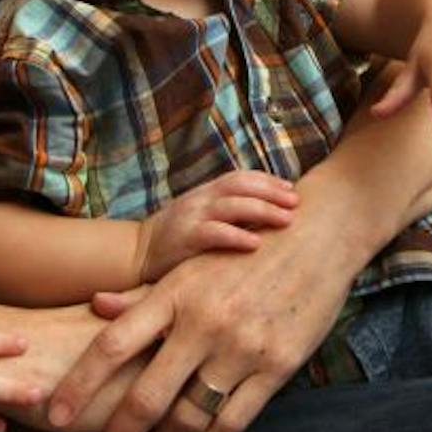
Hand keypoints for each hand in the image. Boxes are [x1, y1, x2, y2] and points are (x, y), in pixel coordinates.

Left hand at [45, 89, 431, 431]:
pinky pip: (231, 423)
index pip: (111, 346)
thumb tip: (96, 306)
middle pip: (144, 396)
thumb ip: (146, 292)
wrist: (320, 233)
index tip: (52, 415)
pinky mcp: (276, 367)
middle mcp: (203, 322)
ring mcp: (241, 348)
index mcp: (175, 292)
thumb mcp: (193, 262)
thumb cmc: (249, 245)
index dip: (77, 385)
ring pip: (187, 416)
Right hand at [136, 170, 297, 280]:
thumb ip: (227, 212)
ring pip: (232, 206)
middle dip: (272, 193)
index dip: (268, 181)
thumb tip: (266, 214)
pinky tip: (257, 243)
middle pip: (241, 186)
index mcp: (206, 192)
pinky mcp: (184, 238)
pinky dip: (237, 236)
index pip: (241, 177)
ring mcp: (191, 217)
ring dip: (263, 210)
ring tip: (286, 220)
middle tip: (296, 203)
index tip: (291, 189)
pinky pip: (214, 233)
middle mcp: (200, 199)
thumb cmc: (176, 239)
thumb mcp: (201, 217)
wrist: (135, 254)